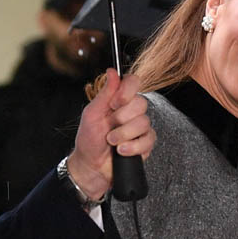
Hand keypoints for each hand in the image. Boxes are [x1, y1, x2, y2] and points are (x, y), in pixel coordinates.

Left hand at [66, 69, 155, 200]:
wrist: (91, 167)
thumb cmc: (89, 140)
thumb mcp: (92, 114)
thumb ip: (104, 93)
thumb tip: (112, 72)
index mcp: (119, 100)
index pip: (133, 82)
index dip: (127, 91)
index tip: (114, 103)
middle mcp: (132, 112)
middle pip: (141, 103)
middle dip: (121, 118)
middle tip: (109, 126)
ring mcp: (140, 128)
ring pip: (144, 123)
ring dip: (124, 134)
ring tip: (112, 142)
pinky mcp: (145, 144)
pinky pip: (148, 140)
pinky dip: (132, 147)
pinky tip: (121, 151)